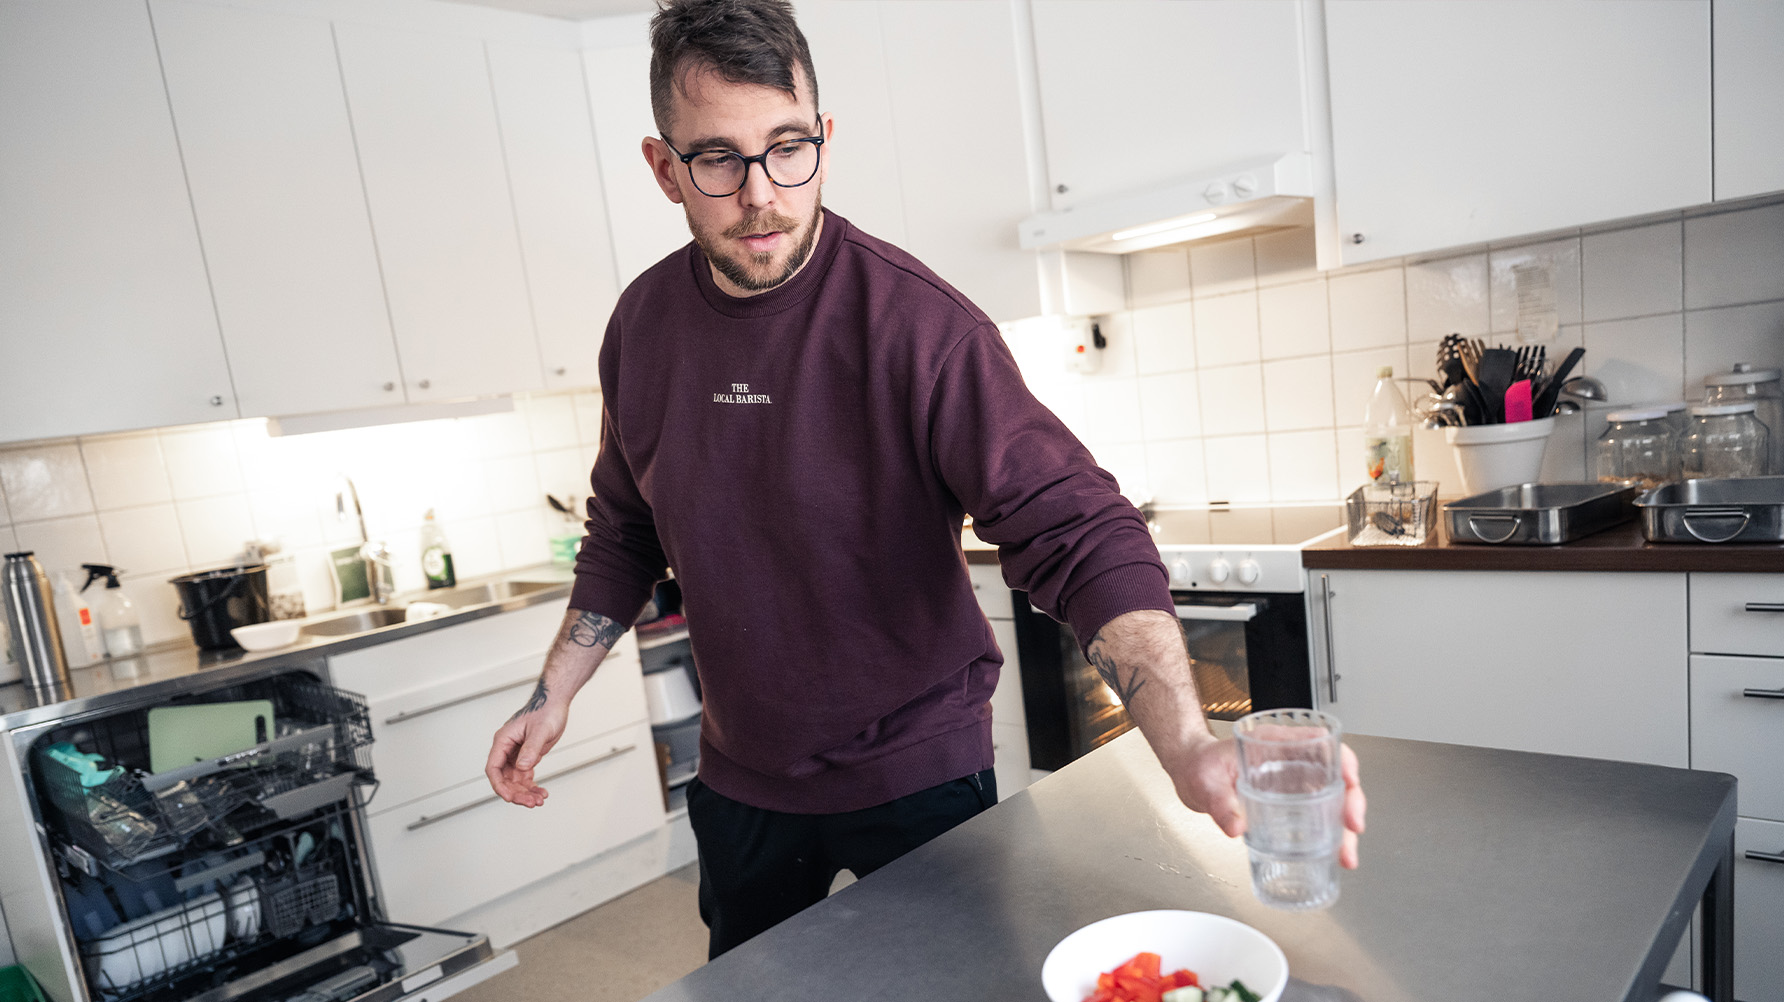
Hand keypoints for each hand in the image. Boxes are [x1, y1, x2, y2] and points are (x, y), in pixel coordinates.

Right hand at [485, 702, 567, 807]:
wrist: (555, 703)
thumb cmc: (546, 711)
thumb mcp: (540, 730)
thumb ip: (531, 749)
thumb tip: (522, 767)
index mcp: (503, 740)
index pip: (493, 768)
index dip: (499, 785)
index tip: (509, 798)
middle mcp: (507, 749)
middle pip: (504, 778)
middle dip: (516, 793)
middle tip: (531, 802)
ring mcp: (516, 754)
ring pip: (515, 781)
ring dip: (525, 792)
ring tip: (539, 800)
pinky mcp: (526, 757)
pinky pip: (525, 777)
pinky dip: (532, 787)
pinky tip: (542, 793)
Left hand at [1167, 736, 1367, 868]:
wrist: (1190, 772)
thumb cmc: (1199, 765)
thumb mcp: (1204, 781)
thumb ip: (1218, 803)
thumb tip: (1235, 827)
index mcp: (1275, 743)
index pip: (1322, 743)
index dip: (1344, 761)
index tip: (1350, 782)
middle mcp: (1290, 760)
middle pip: (1336, 776)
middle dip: (1352, 803)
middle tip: (1353, 828)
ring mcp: (1292, 781)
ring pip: (1332, 799)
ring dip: (1345, 827)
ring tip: (1345, 854)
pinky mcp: (1288, 801)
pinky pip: (1318, 814)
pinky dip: (1330, 834)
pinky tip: (1333, 853)